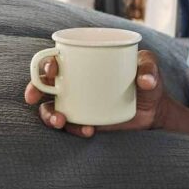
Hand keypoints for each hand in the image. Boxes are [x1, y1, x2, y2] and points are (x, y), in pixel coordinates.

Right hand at [23, 49, 166, 137]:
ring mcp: (76, 103)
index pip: (56, 58)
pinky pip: (69, 126)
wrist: (155, 111)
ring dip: (48, 115)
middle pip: (43, 83)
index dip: (45, 62)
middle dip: (33, 89)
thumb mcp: (149, 68)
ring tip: (61, 121)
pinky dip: (73, 129)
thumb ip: (148, 67)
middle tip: (34, 97)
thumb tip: (145, 80)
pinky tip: (88, 130)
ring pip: (50, 108)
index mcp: (82, 63)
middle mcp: (74, 82)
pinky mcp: (83, 121)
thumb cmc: (147, 81)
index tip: (51, 70)